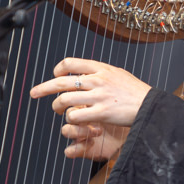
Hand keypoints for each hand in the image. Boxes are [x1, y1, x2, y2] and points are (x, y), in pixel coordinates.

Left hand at [29, 58, 150, 158]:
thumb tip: (83, 73)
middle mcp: (97, 80)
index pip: (70, 63)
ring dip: (57, 106)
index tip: (56, 77)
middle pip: (61, 82)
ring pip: (64, 100)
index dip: (58, 70)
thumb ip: (99, 72)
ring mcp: (98, 96)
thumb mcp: (117, 74)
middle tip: (33, 93)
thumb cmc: (134, 92)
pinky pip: (76, 115)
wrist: (150, 106)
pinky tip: (75, 120)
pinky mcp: (101, 113)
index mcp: (100, 68)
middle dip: (43, 88)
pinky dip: (71, 119)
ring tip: (57, 110)